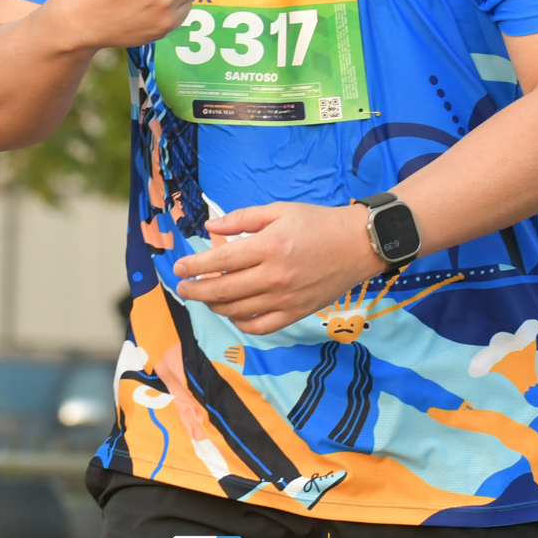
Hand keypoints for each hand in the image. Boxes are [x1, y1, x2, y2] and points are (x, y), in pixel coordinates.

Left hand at [173, 202, 385, 333]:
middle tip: (183, 288)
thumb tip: (211, 227)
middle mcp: (274, 276)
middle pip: (222, 290)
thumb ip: (243, 218)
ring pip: (237, 311)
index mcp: (268, 246)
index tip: (179, 267)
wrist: (358, 245)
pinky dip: (242, 323)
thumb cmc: (318, 223)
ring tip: (206, 297)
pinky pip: (261, 326)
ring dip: (215, 306)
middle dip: (195, 291)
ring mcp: (285, 298)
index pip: (220, 261)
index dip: (194, 266)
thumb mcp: (280, 210)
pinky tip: (235, 313)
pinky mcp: (296, 313)